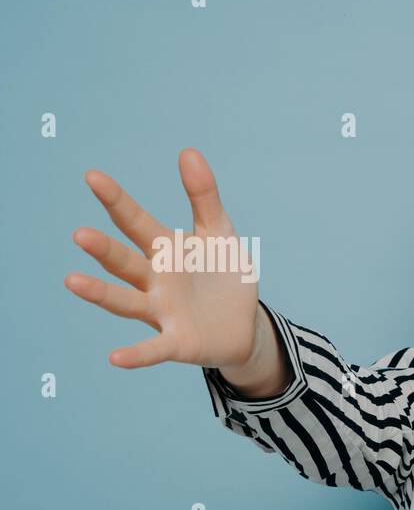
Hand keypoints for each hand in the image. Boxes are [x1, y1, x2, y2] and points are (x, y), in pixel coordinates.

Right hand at [65, 148, 259, 369]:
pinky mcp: (178, 342)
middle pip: (125, 262)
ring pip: (127, 302)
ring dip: (101, 294)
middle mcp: (155, 281)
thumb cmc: (223, 276)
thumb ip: (204, 196)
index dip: (117, 201)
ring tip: (73, 282)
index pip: (136, 222)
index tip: (93, 176)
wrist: (244, 325)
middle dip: (104, 250)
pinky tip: (115, 358)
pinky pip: (153, 349)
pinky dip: (136, 354)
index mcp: (165, 251)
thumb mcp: (219, 234)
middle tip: (80, 234)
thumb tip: (188, 151)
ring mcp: (163, 313)